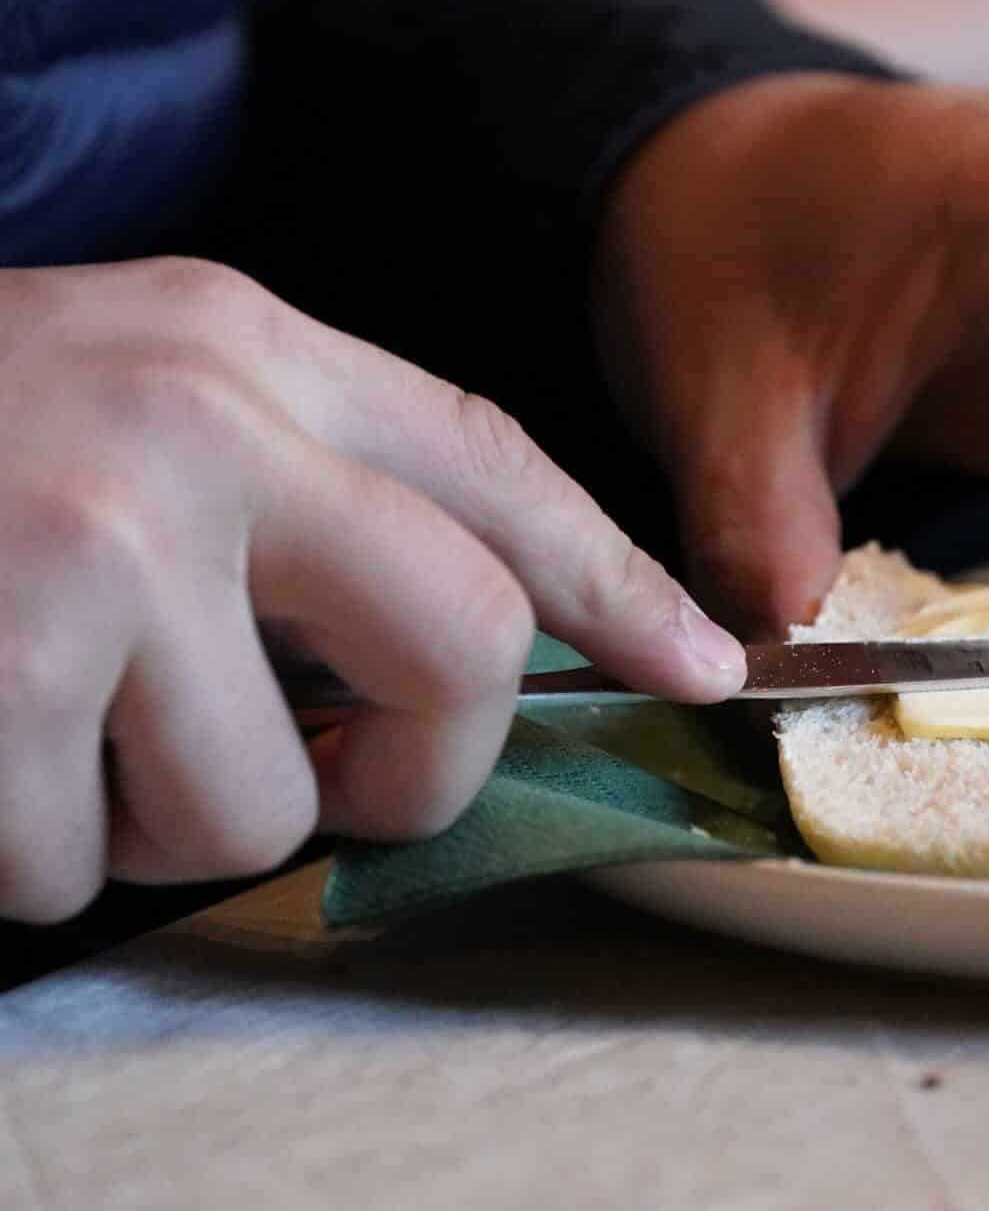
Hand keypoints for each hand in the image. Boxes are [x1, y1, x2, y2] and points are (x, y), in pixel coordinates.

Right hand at [0, 259, 742, 920]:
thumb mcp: (126, 389)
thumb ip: (293, 487)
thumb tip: (470, 645)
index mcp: (240, 344)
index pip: (494, 462)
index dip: (613, 579)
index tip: (696, 663)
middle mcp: (196, 423)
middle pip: (459, 644)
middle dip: (418, 770)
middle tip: (337, 785)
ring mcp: (97, 545)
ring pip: (261, 803)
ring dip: (159, 818)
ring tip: (47, 731)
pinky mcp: (1, 669)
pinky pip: (86, 865)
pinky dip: (24, 855)